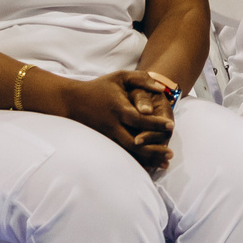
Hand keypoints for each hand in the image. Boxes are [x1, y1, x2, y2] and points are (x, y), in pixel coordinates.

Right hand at [60, 71, 175, 173]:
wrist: (71, 101)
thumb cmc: (99, 87)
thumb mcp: (120, 77)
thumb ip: (141, 79)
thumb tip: (160, 88)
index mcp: (118, 109)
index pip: (139, 120)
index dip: (155, 124)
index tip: (171, 126)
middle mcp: (112, 125)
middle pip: (134, 143)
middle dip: (153, 149)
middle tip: (170, 153)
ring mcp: (106, 136)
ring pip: (128, 152)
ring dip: (147, 159)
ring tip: (165, 164)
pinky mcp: (103, 142)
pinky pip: (121, 154)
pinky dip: (135, 160)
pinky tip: (149, 166)